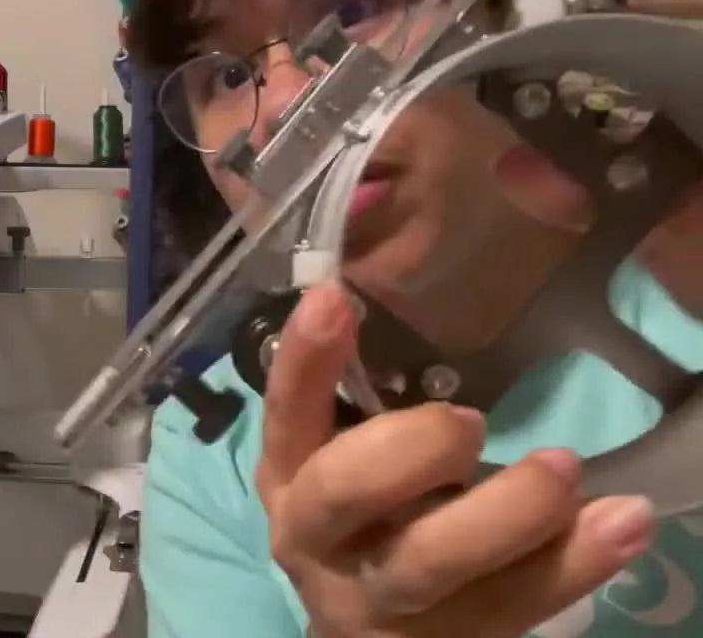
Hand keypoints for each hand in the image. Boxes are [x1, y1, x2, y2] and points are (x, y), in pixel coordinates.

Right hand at [255, 281, 655, 637]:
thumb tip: (420, 300)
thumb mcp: (340, 460)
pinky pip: (514, 604)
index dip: (306, 360)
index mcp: (289, 478)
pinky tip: (619, 522)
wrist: (364, 628)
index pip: (285, 414)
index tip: (334, 298)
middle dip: (411, 446)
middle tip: (470, 422)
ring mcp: (380, 597)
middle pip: (344, 493)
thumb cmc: (363, 517)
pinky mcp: (446, 637)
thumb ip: (365, 404)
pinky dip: (573, 563)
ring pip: (432, 560)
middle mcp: (317, 538)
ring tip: (563, 467)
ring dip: (505, 512)